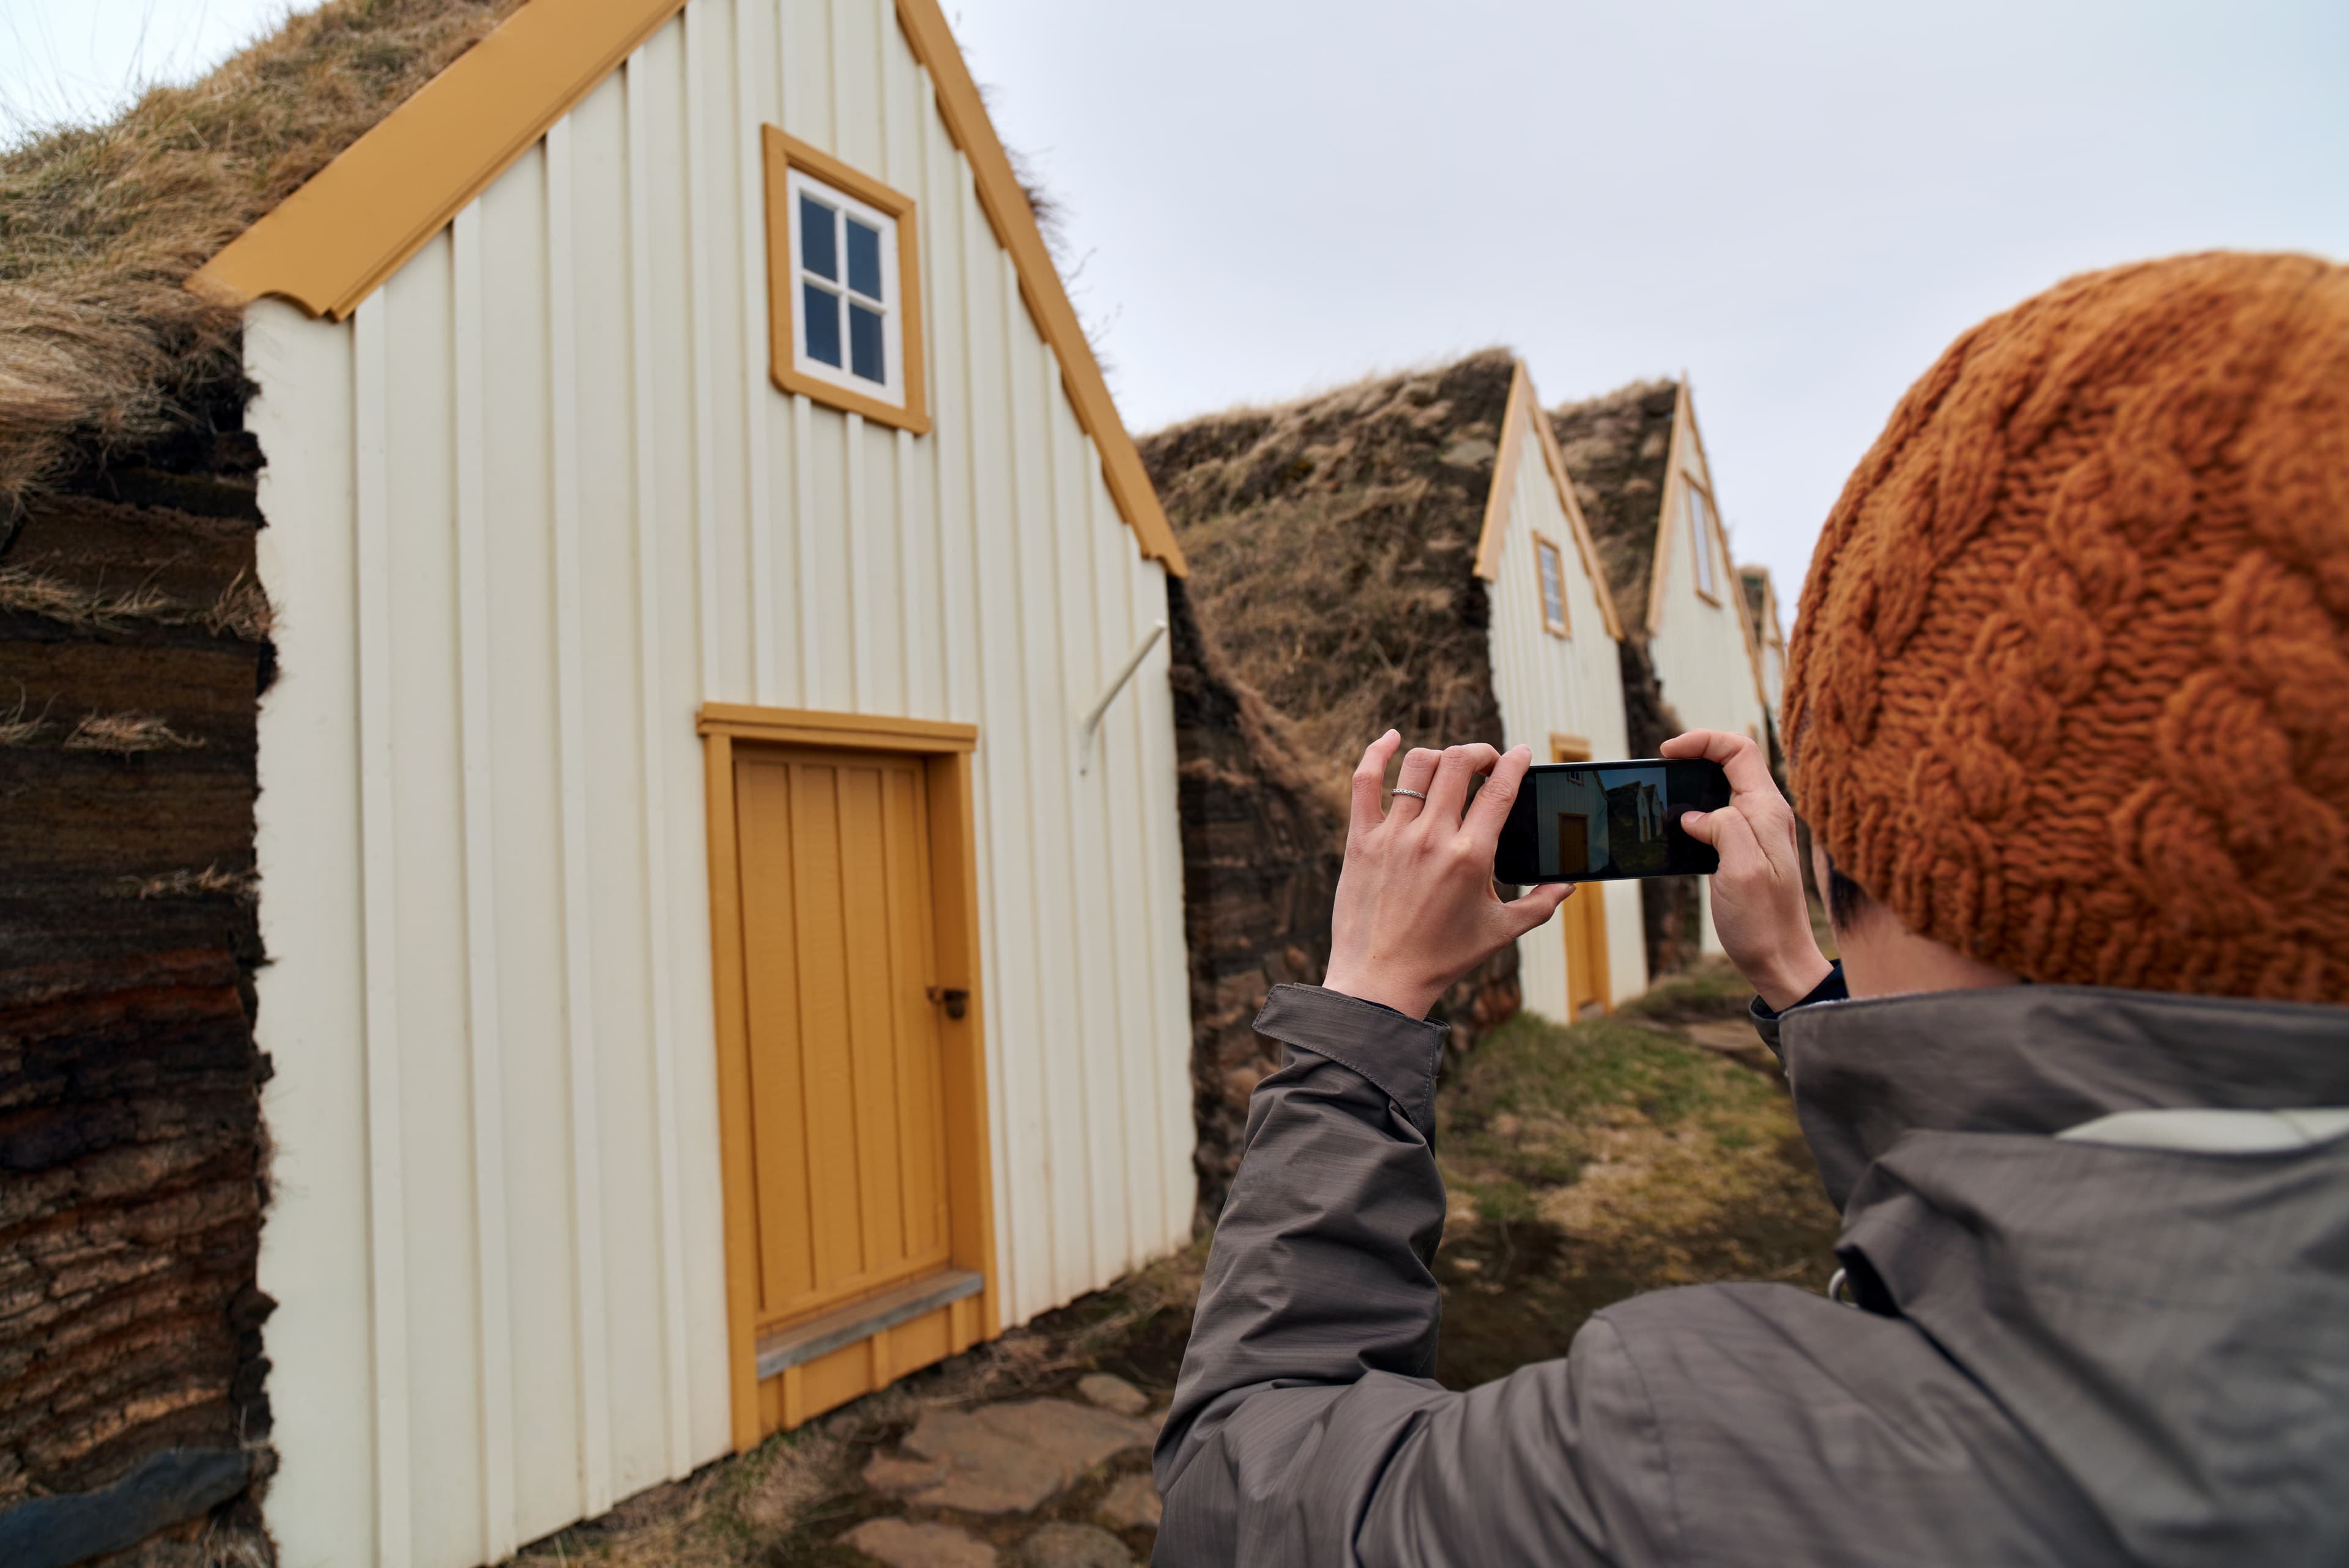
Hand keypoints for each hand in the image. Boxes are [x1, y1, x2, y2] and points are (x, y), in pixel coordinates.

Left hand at [1321, 733, 1574, 1018]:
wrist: (1380, 981)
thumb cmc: (1443, 958)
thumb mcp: (1500, 932)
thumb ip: (1541, 905)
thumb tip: (1569, 884)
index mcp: (1472, 856)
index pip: (1500, 789)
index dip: (1515, 762)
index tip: (1521, 753)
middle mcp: (1432, 838)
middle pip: (1460, 763)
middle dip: (1481, 752)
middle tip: (1487, 762)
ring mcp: (1392, 835)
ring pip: (1418, 765)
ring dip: (1440, 755)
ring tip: (1450, 766)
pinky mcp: (1360, 840)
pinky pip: (1364, 781)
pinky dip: (1376, 752)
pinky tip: (1390, 738)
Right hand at [1662, 729, 1831, 1009]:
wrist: (1779, 961)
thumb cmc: (1765, 923)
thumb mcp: (1742, 871)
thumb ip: (1724, 829)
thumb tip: (1696, 815)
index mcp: (1768, 811)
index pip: (1740, 749)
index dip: (1703, 740)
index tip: (1668, 752)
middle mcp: (1766, 814)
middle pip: (1731, 761)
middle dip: (1694, 755)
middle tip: (1661, 770)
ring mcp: (1756, 832)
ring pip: (1723, 787)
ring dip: (1692, 784)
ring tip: (1662, 794)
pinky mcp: (1744, 849)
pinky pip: (1719, 815)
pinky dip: (1694, 811)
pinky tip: (1675, 826)